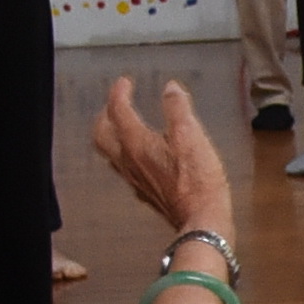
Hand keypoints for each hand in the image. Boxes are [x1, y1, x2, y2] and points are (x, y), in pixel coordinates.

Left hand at [88, 76, 239, 239]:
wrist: (202, 220)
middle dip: (105, 115)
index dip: (119, 92)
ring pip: (110, 153)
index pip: (118, 111)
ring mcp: (135, 179)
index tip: (125, 83)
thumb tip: (171, 89)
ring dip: (111, 134)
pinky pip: (125, 169)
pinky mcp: (145, 193)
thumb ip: (178, 108)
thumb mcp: (192, 135)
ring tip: (122, 125)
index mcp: (137, 143)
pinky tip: (140, 155)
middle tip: (116, 104)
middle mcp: (129, 161)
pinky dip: (126, 154)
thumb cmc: (198, 181)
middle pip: (101, 135)